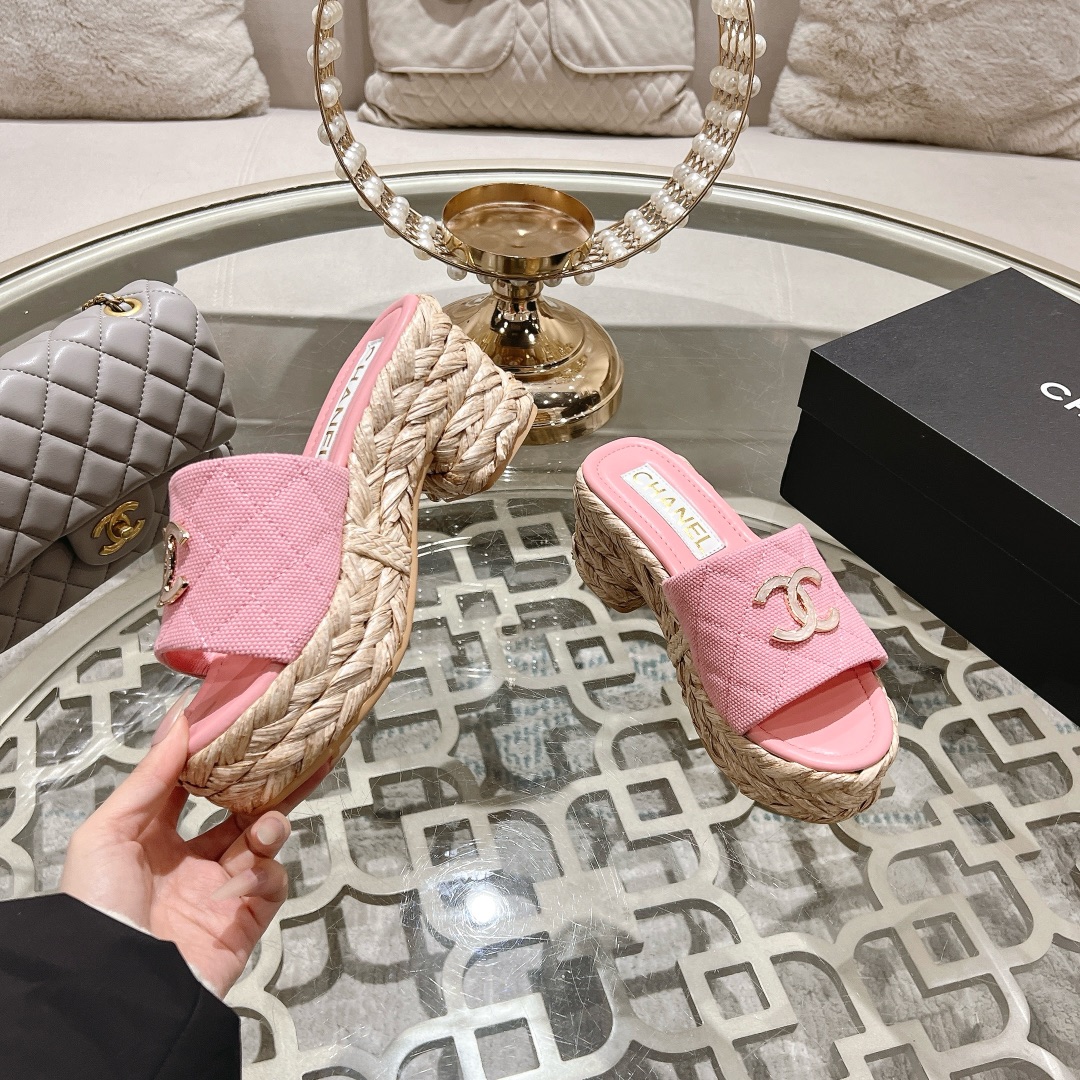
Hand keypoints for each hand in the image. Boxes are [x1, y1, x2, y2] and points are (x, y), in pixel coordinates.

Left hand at [60, 701, 338, 997]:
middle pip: (240, 809)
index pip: (194, 787)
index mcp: (153, 839)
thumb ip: (149, 777)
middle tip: (297, 751)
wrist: (116, 988)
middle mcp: (190, 862)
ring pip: (264, 842)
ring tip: (267, 824)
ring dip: (271, 825)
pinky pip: (271, 885)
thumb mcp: (106, 833)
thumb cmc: (98, 907)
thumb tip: (181, 720)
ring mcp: (219, 891)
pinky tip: (245, 878)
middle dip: (269, 783)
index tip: (244, 723)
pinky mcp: (244, 921)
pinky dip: (265, 875)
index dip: (219, 757)